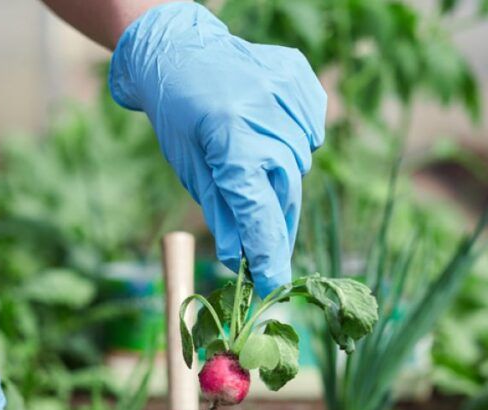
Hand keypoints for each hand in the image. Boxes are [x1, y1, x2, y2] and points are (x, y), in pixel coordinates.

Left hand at [110, 2, 326, 297]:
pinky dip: (295, 139)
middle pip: (286, 192)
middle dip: (276, 223)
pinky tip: (269, 129)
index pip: (259, 211)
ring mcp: (286, 92)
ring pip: (300, 162)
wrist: (177, 49)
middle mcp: (265, 115)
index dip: (268, 253)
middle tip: (267, 248)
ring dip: (282, 177)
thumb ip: (221, 213)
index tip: (274, 283)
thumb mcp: (190, 167)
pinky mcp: (298, 77)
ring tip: (256, 162)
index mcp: (231, 140)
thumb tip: (240, 260)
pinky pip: (311, 128)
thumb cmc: (177, 114)